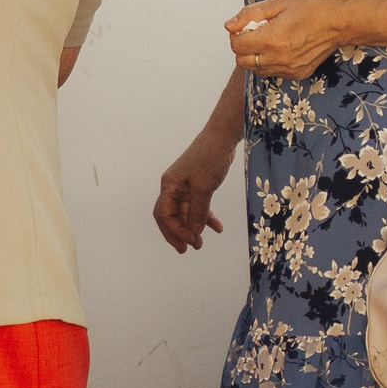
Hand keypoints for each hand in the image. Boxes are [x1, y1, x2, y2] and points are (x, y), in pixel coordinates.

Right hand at [154, 136, 233, 253]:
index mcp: (169, 186)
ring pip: (186, 213)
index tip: (189, 241)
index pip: (164, 214)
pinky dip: (206, 217)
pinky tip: (218, 228)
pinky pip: (198, 206)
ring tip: (201, 244)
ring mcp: (186, 187)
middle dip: (178, 234)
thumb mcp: (204, 187)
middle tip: (188, 249)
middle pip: (170, 217)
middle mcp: (174, 187)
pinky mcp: (198, 186)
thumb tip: (194, 233)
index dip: (174, 230)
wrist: (222, 137)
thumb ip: (198, 211)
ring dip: (193, 228)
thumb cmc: (209, 158)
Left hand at [224, 0, 348, 80]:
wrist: (339, 22)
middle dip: (243, 47)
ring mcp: (288, 69)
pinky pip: (273, 73)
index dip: (236, 34)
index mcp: (272, 40)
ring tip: (270, 40)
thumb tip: (229, 25)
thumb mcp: (277, 3)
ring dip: (256, 56)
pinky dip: (270, 63)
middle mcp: (279, 59)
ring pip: (256, 69)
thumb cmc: (311, 9)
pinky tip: (282, 48)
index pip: (236, 46)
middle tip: (255, 33)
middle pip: (242, 61)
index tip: (245, 27)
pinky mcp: (297, 74)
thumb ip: (250, 14)